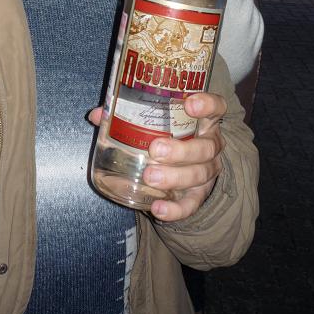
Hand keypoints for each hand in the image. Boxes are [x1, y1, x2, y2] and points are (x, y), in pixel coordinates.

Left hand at [89, 92, 225, 222]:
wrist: (182, 167)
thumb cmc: (166, 134)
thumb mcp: (153, 121)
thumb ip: (126, 114)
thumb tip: (97, 114)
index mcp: (202, 120)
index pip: (216, 108)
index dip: (207, 104)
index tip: (188, 104)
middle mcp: (210, 145)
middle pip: (206, 147)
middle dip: (181, 149)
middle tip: (155, 149)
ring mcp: (207, 172)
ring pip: (200, 174)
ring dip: (175, 177)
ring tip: (150, 177)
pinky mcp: (198, 196)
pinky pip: (191, 205)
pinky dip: (175, 209)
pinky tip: (158, 209)